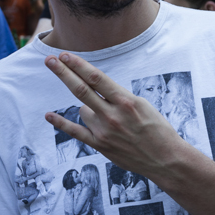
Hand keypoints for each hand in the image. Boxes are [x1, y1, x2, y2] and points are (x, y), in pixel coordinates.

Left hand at [44, 52, 186, 177]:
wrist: (165, 159)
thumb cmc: (157, 129)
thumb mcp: (142, 105)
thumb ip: (118, 96)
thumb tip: (96, 88)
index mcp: (126, 101)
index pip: (97, 78)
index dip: (79, 65)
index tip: (65, 55)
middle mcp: (113, 115)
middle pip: (81, 89)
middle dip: (63, 73)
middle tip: (50, 60)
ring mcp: (104, 131)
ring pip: (83, 110)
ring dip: (90, 109)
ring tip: (112, 121)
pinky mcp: (99, 145)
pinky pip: (75, 132)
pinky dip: (60, 123)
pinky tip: (48, 116)